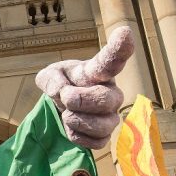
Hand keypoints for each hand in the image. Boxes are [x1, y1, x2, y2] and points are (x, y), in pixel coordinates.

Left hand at [35, 26, 133, 148]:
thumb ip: (50, 79)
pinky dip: (78, 136)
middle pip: (107, 99)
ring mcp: (110, 115)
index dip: (119, 48)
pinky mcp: (104, 135)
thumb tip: (60, 91)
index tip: (125, 33)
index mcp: (97, 72)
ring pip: (105, 125)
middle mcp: (110, 92)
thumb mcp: (50, 75)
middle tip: (66, 97)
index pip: (110, 60)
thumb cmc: (62, 82)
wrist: (63, 103)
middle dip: (82, 100)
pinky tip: (71, 126)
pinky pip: (98, 142)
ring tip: (66, 113)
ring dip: (79, 120)